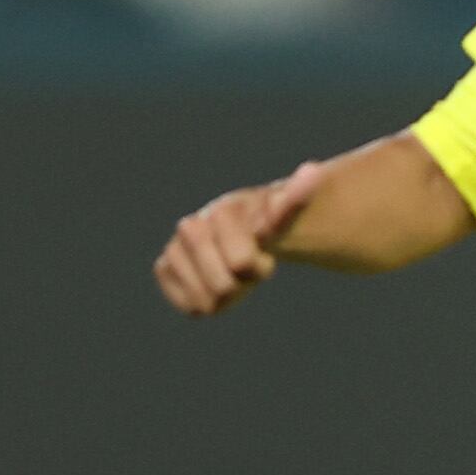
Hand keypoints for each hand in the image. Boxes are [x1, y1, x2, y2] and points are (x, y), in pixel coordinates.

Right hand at [154, 162, 325, 316]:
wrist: (240, 230)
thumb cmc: (264, 226)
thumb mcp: (285, 217)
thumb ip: (297, 198)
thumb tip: (313, 169)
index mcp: (224, 214)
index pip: (243, 263)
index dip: (255, 267)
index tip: (261, 259)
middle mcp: (192, 226)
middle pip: (224, 287)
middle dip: (242, 281)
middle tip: (248, 264)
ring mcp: (175, 246)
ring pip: (207, 300)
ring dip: (225, 294)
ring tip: (230, 270)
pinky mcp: (162, 267)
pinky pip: (190, 305)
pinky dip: (205, 302)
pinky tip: (211, 280)